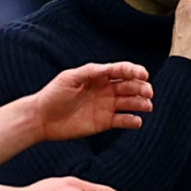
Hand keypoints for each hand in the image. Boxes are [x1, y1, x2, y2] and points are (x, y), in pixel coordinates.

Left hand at [34, 62, 153, 140]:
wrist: (42, 118)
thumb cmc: (53, 94)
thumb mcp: (70, 78)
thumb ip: (89, 72)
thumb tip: (107, 68)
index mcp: (98, 76)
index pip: (121, 70)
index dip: (134, 71)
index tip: (144, 74)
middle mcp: (106, 89)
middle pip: (129, 86)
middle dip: (141, 87)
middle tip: (148, 92)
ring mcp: (106, 106)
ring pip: (130, 103)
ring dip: (141, 103)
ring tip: (147, 106)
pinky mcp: (104, 122)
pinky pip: (123, 120)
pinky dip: (132, 121)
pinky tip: (137, 121)